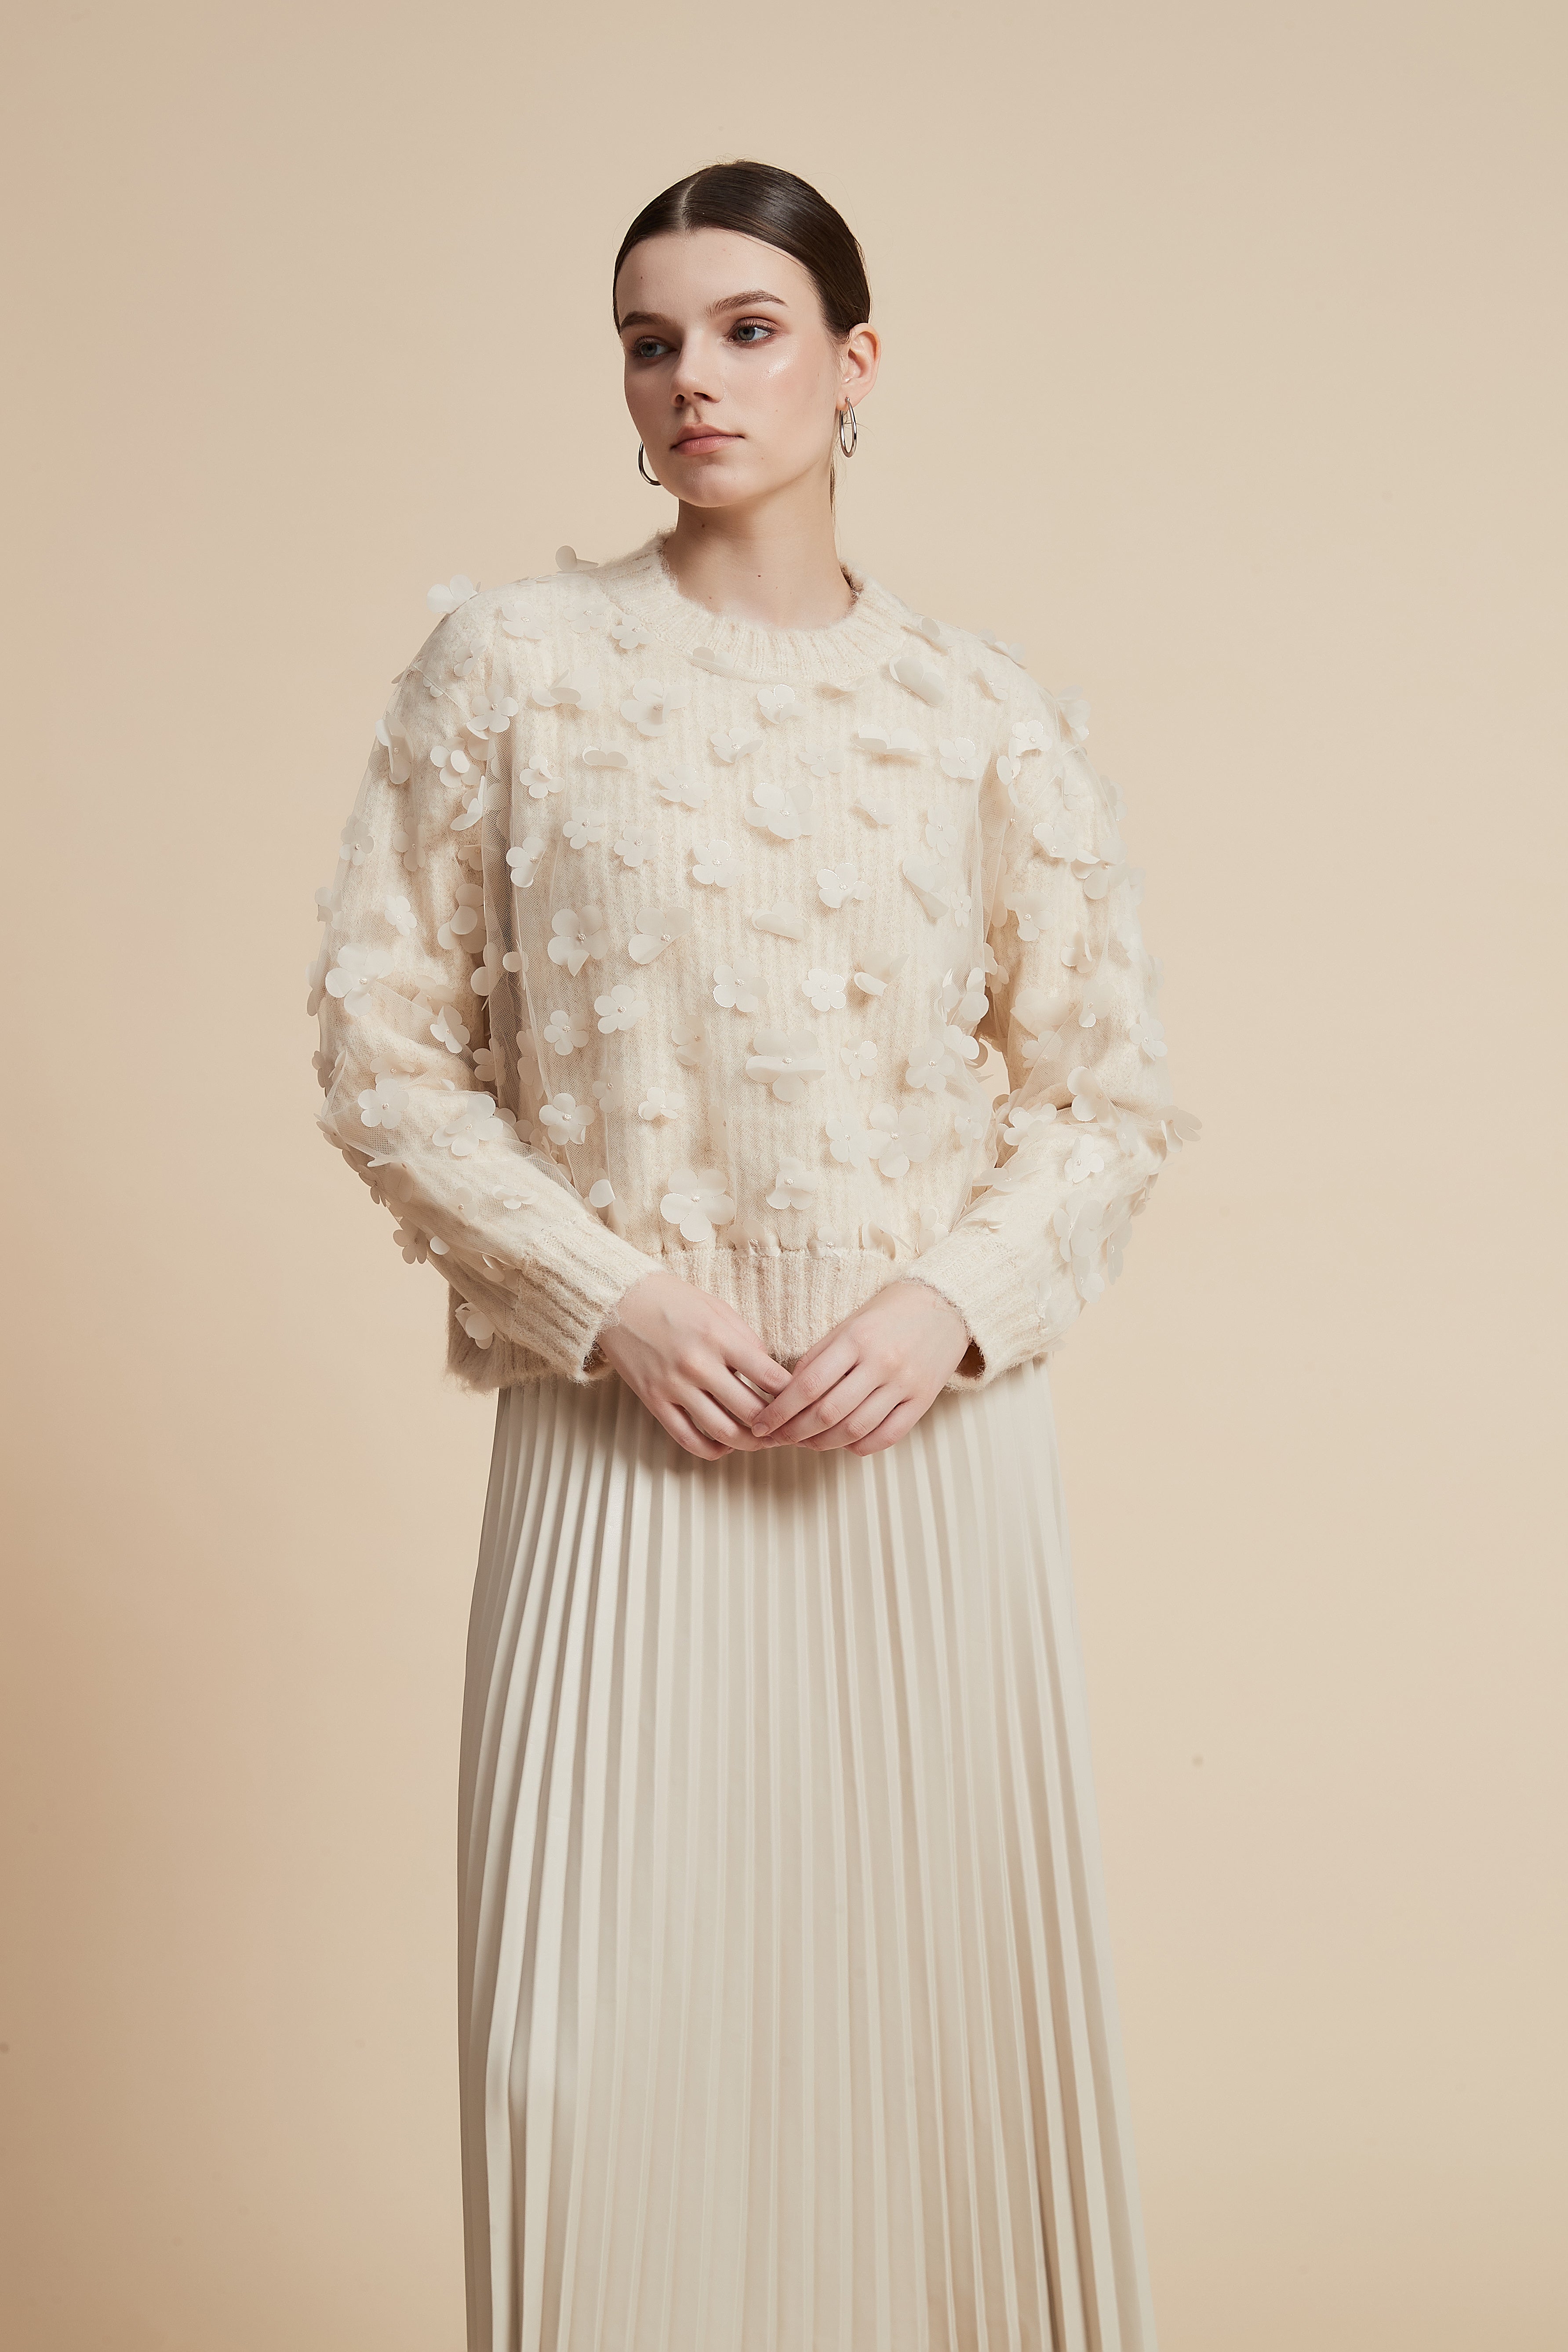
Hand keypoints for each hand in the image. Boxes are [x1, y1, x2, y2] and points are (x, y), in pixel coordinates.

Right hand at [591, 1270, 793, 1461]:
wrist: (620, 1300)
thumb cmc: (675, 1301)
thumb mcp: (719, 1311)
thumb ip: (747, 1343)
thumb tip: (771, 1378)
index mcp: (720, 1337)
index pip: (770, 1378)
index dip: (793, 1394)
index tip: (800, 1399)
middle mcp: (698, 1365)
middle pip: (751, 1412)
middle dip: (776, 1426)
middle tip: (787, 1428)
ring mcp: (674, 1386)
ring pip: (724, 1433)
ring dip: (750, 1443)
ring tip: (762, 1440)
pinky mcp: (654, 1402)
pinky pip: (689, 1440)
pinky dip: (714, 1450)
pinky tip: (726, 1444)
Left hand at [747, 1278, 976, 1455]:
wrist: (945, 1305)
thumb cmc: (887, 1314)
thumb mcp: (847, 1325)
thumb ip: (818, 1358)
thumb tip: (786, 1396)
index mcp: (856, 1338)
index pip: (808, 1386)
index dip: (779, 1412)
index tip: (760, 1425)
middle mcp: (882, 1363)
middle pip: (828, 1413)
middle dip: (794, 1433)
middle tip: (776, 1439)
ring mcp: (905, 1384)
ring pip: (855, 1430)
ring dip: (822, 1444)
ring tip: (805, 1443)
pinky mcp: (923, 1401)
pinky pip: (886, 1436)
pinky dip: (859, 1446)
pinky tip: (843, 1443)